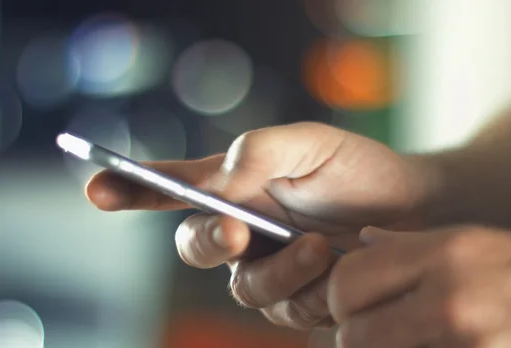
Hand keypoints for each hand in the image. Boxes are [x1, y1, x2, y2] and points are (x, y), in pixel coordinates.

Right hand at [86, 122, 424, 329]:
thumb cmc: (358, 169)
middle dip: (209, 242)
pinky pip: (286, 310)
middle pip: (196, 249)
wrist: (412, 208)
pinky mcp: (300, 298)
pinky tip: (339, 269)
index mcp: (235, 187)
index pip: (172, 190)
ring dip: (280, 270)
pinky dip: (310, 292)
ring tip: (323, 248)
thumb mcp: (309, 143)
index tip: (97, 189)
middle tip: (236, 229)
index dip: (130, 191)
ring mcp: (269, 267)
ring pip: (246, 288)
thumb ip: (256, 153)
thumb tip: (212, 183)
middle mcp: (243, 230)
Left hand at [328, 225, 510, 346]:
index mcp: (443, 256)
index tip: (348, 303)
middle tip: (365, 331)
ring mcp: (467, 346)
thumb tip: (362, 240)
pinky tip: (428, 345)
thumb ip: (407, 245)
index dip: (338, 296)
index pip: (348, 279)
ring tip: (399, 338)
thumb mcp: (470, 240)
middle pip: (353, 335)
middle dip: (351, 336)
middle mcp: (451, 301)